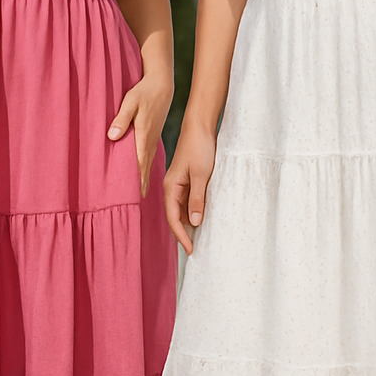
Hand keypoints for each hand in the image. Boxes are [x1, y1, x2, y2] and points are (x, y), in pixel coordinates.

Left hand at [109, 73, 173, 196]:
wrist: (161, 85)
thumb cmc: (143, 92)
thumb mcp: (130, 101)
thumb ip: (121, 118)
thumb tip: (112, 136)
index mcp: (143, 135)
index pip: (139, 163)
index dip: (135, 181)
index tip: (132, 197)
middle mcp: (149, 141)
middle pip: (144, 168)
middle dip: (139, 186)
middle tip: (133, 206)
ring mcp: (152, 140)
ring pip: (147, 165)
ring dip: (143, 180)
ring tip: (138, 196)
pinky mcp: (152, 137)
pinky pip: (148, 158)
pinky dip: (145, 169)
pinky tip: (143, 176)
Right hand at [163, 121, 216, 254]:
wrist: (200, 126)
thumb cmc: (199, 147)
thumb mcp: (200, 175)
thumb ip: (197, 199)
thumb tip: (195, 223)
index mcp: (171, 187)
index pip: (173, 218)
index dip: (181, 236)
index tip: (191, 250)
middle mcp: (172, 187)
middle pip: (176, 216)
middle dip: (185, 232)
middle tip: (197, 248)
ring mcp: (180, 183)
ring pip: (183, 209)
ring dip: (191, 222)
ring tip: (202, 236)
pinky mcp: (188, 178)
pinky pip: (189, 200)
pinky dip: (195, 209)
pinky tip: (204, 215)